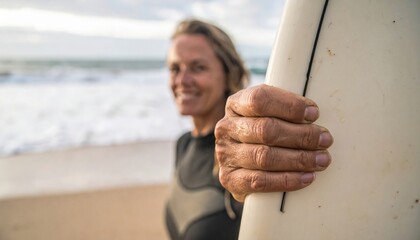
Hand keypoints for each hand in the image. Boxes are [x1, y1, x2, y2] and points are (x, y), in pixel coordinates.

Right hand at [215, 84, 332, 201]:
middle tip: (324, 140)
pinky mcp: (230, 179)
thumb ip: (285, 109)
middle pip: (266, 129)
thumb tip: (312, 115)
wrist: (241, 162)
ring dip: (298, 159)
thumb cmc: (262, 131)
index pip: (259, 99)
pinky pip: (260, 181)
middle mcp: (226, 128)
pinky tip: (306, 177)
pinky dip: (287, 180)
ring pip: (265, 156)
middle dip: (301, 135)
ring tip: (321, 160)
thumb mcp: (268, 112)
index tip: (314, 113)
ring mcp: (225, 154)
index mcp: (236, 104)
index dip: (289, 106)